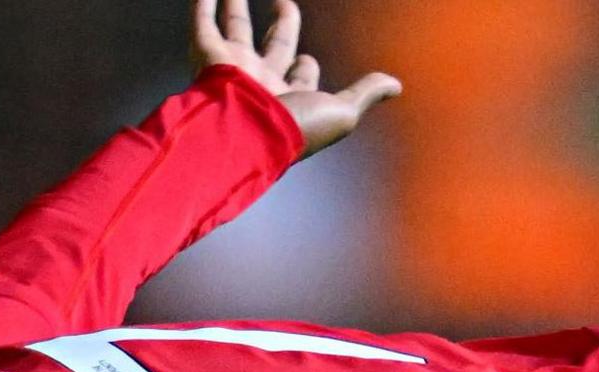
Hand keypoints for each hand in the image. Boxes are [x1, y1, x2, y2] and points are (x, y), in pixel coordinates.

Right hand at [192, 0, 401, 157]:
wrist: (246, 133)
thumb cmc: (294, 129)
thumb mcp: (342, 112)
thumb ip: (365, 94)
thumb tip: (396, 86)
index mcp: (290, 97)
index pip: (301, 75)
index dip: (307, 66)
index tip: (308, 59)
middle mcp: (262, 82)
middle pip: (273, 47)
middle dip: (280, 26)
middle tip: (283, 5)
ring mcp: (234, 69)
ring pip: (235, 30)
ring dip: (235, 9)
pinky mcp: (208, 58)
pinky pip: (203, 27)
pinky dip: (202, 9)